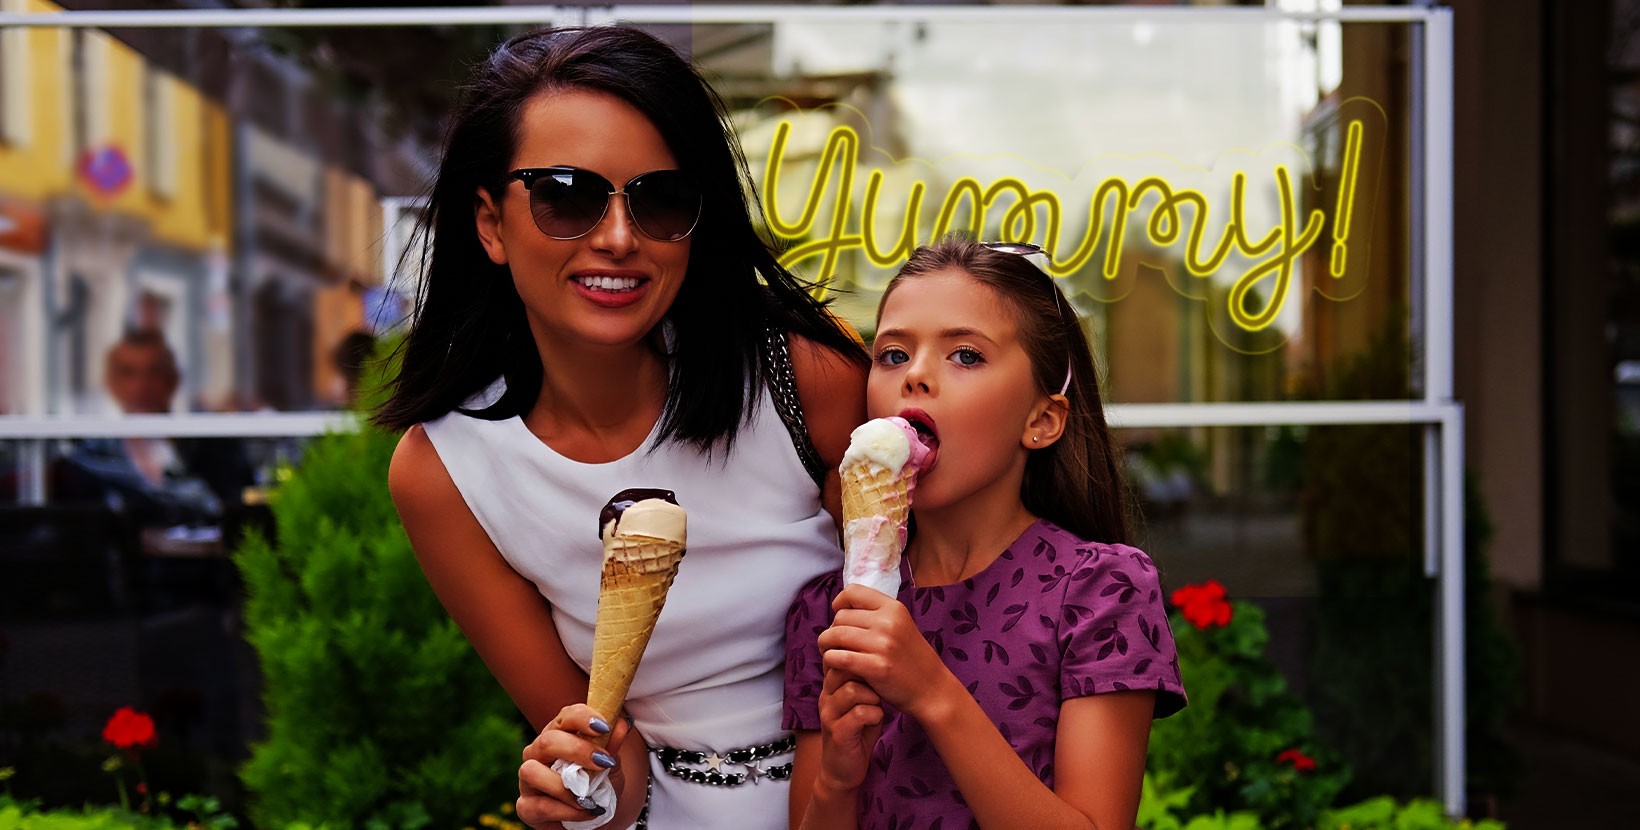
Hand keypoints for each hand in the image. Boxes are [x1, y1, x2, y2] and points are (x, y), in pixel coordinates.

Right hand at [517, 704, 631, 827]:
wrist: (594, 818)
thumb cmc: (598, 785)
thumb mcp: (609, 766)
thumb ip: (612, 746)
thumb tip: (622, 726)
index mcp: (559, 734)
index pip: (565, 716)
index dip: (583, 718)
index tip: (604, 727)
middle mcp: (538, 753)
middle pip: (547, 741)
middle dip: (577, 750)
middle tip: (602, 762)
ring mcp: (528, 780)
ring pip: (532, 771)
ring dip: (565, 786)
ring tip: (589, 798)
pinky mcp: (526, 807)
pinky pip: (540, 806)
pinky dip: (566, 811)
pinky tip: (584, 812)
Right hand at [816, 667, 883, 791]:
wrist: (843, 770)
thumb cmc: (858, 732)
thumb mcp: (862, 702)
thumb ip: (865, 682)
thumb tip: (881, 658)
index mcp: (831, 687)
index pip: (839, 657)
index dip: (860, 658)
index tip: (877, 668)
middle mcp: (826, 697)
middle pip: (843, 668)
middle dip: (868, 674)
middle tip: (880, 686)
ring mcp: (829, 715)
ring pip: (852, 689)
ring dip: (873, 696)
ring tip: (878, 704)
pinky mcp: (837, 733)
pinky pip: (858, 713)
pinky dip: (874, 714)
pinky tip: (877, 719)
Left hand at [818, 585, 953, 718]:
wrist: (932, 689)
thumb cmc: (910, 659)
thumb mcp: (901, 626)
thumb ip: (876, 614)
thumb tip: (840, 607)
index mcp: (894, 608)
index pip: (852, 591)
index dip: (839, 603)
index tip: (840, 619)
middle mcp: (889, 622)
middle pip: (840, 616)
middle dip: (832, 630)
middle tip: (834, 644)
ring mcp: (883, 644)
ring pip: (835, 635)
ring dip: (826, 645)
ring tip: (830, 653)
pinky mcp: (876, 667)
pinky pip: (839, 657)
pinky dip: (830, 660)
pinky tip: (834, 665)